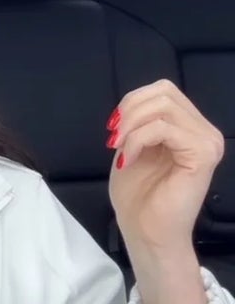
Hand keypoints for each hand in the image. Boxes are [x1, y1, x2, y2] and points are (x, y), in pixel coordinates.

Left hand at [107, 79, 223, 247]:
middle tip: (114, 136)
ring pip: (163, 106)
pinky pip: (163, 128)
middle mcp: (205, 131)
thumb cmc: (138, 193)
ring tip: (120, 148)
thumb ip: (139, 122)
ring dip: (132, 125)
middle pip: (164, 92)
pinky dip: (137, 139)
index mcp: (190, 127)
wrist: (145, 230)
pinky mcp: (202, 155)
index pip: (164, 90)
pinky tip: (128, 159)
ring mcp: (207, 142)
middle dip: (130, 110)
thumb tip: (131, 104)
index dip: (133, 100)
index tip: (113, 126)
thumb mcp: (134, 145)